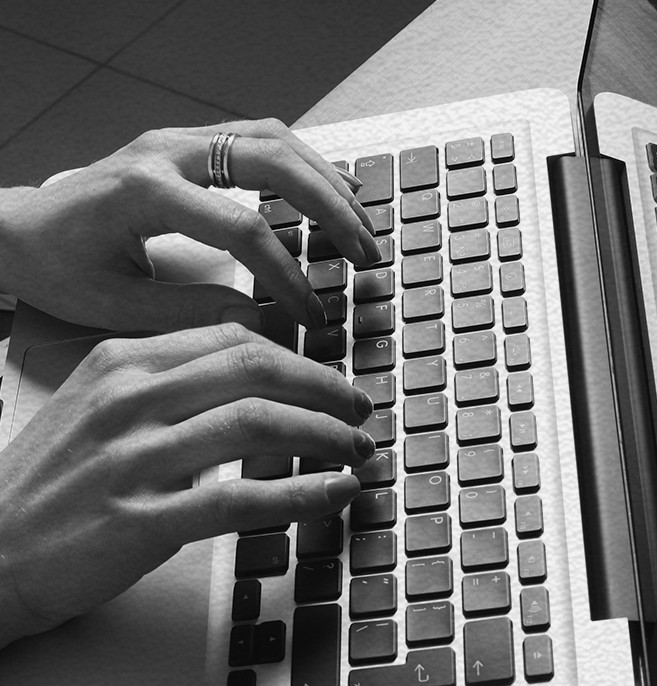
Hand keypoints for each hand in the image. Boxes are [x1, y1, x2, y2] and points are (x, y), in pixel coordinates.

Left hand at [0, 119, 378, 331]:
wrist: (24, 230)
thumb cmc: (59, 266)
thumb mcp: (116, 306)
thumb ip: (191, 313)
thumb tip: (258, 320)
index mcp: (146, 191)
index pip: (243, 229)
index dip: (287, 273)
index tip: (311, 309)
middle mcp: (168, 152)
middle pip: (273, 163)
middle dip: (330, 208)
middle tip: (365, 248)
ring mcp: (180, 141)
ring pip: (273, 139)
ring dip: (324, 177)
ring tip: (360, 217)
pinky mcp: (188, 145)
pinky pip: (258, 138)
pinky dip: (302, 161)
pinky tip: (326, 186)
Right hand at [0, 323, 371, 646]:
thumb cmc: (54, 477)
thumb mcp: (103, 404)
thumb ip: (173, 382)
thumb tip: (257, 378)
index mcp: (123, 361)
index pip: (233, 338)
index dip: (295, 357)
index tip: (327, 377)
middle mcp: (130, 399)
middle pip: (254, 369)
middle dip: (322, 386)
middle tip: (357, 407)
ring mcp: (134, 458)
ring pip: (257, 424)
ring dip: (324, 434)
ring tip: (357, 448)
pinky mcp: (141, 520)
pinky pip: (240, 497)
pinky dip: (299, 492)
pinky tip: (332, 492)